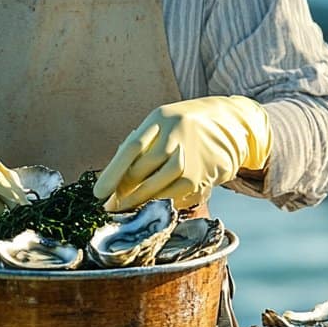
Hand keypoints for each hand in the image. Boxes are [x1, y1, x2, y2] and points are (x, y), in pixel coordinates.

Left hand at [94, 96, 271, 212]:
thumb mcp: (161, 124)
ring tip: (123, 207)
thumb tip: (113, 178)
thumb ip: (140, 145)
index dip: (112, 173)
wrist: (229, 124)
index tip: (98, 193)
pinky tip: (147, 204)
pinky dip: (156, 202)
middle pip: (140, 170)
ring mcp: (188, 157)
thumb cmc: (183, 126)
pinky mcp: (199, 176)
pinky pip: (171, 195)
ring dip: (136, 201)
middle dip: (121, 191)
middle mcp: (175, 136)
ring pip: (154, 187)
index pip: (131, 148)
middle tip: (109, 204)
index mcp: (160, 118)